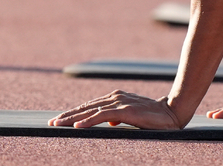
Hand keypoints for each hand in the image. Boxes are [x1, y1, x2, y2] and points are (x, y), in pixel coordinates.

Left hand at [49, 90, 181, 128]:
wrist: (172, 113)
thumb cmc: (152, 116)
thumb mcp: (131, 116)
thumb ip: (117, 117)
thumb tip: (107, 123)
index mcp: (115, 98)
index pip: (89, 106)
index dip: (73, 113)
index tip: (58, 120)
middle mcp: (115, 97)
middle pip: (85, 107)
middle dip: (67, 115)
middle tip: (50, 123)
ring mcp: (119, 103)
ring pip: (90, 111)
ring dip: (72, 118)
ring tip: (58, 124)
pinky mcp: (125, 111)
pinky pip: (102, 116)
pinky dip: (88, 121)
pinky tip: (77, 126)